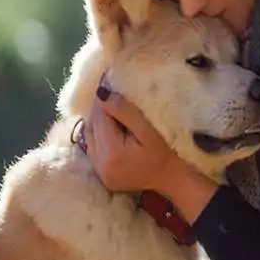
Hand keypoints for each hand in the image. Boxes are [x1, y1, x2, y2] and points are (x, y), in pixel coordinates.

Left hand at [83, 84, 219, 221]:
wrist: (170, 179)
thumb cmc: (164, 154)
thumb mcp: (148, 131)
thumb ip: (124, 111)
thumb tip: (102, 93)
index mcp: (112, 153)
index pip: (100, 117)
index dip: (103, 98)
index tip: (107, 80)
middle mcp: (100, 164)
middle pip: (92, 126)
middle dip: (99, 108)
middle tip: (107, 90)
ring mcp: (99, 171)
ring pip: (89, 135)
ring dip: (97, 119)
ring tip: (107, 106)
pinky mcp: (101, 174)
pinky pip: (92, 147)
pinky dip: (97, 133)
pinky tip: (107, 125)